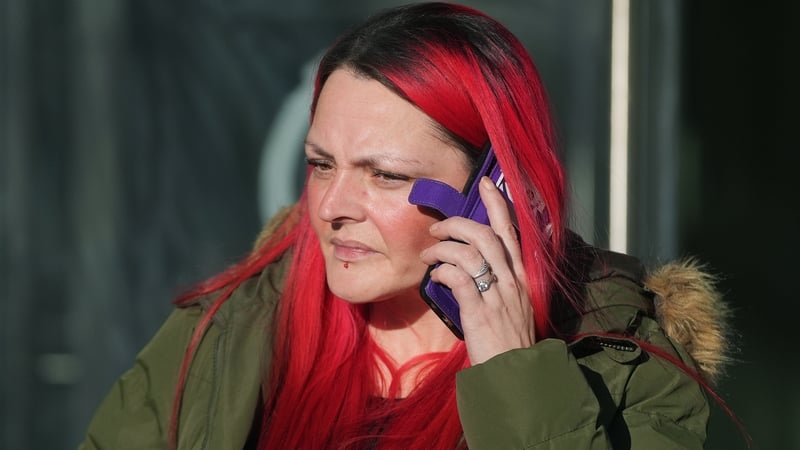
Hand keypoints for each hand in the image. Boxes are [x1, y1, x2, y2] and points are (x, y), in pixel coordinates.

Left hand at [420, 176, 534, 363]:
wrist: (516, 374)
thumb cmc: (509, 341)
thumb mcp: (511, 305)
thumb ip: (496, 283)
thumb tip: (468, 266)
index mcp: (520, 276)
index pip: (510, 231)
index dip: (496, 203)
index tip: (484, 183)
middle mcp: (511, 281)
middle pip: (486, 234)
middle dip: (457, 223)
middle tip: (436, 228)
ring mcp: (497, 295)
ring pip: (470, 251)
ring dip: (442, 247)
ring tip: (427, 254)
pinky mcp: (479, 312)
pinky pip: (459, 277)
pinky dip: (443, 270)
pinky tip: (435, 275)